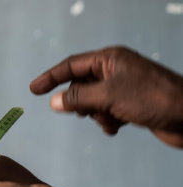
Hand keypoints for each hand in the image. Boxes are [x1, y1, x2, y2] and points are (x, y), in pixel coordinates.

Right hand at [30, 46, 182, 146]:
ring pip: (93, 101)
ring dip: (95, 114)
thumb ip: (78, 98)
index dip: (50, 77)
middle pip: (81, 85)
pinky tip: (117, 127)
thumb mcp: (108, 97)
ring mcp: (124, 87)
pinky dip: (107, 120)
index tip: (33, 90)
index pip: (71, 65)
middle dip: (79, 102)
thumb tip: (54, 102)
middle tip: (81, 113)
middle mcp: (115, 70)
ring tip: (109, 120)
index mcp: (109, 59)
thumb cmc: (152, 99)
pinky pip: (107, 111)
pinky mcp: (132, 104)